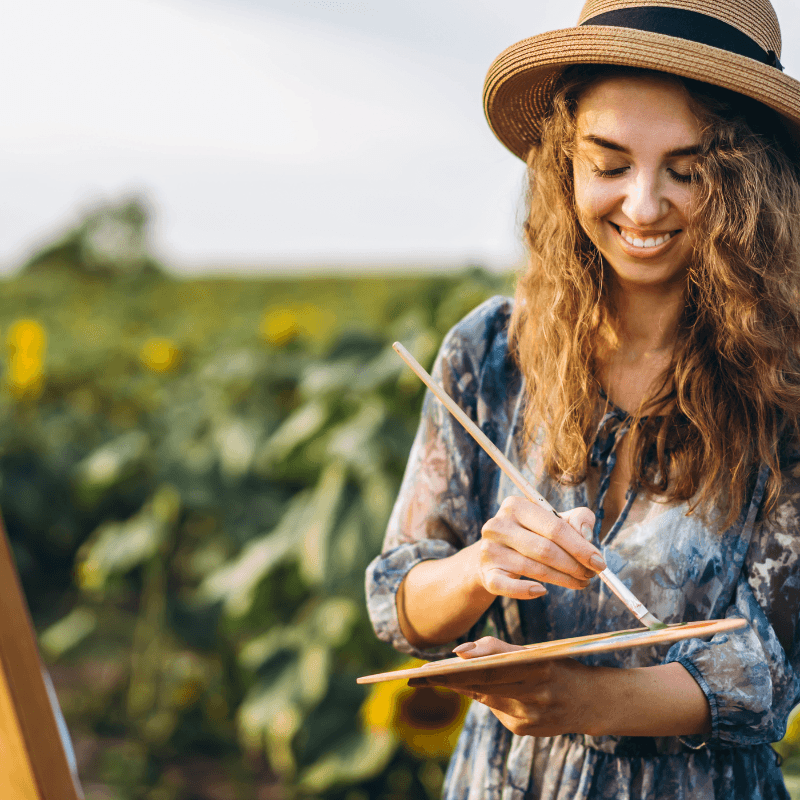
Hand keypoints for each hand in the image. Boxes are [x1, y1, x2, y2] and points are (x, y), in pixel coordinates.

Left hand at [409, 636, 596, 736]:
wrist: (591, 702)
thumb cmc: (557, 667)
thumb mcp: (535, 652)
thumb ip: (500, 651)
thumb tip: (461, 653)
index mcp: (537, 666)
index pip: (490, 663)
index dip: (459, 663)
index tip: (433, 664)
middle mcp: (533, 693)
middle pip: (481, 684)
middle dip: (450, 678)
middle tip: (420, 675)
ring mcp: (529, 716)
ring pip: (485, 698)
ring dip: (462, 686)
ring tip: (436, 678)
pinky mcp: (524, 731)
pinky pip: (496, 711)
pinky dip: (487, 698)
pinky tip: (477, 690)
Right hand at [477, 499, 605, 598]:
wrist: (496, 553)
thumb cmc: (532, 534)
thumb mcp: (554, 520)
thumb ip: (577, 520)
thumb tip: (586, 534)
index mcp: (515, 505)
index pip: (554, 527)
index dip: (581, 547)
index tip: (599, 562)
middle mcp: (498, 525)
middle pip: (544, 549)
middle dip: (574, 565)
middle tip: (591, 575)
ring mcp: (489, 550)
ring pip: (532, 568)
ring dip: (562, 579)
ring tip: (580, 582)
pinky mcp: (486, 573)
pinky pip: (507, 587)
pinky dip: (527, 591)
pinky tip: (543, 591)